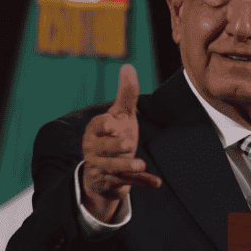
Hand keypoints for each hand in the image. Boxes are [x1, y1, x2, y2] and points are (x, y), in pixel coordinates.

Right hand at [81, 64, 161, 221]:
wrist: (104, 170)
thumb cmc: (113, 135)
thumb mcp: (121, 115)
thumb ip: (126, 94)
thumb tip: (128, 66)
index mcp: (95, 130)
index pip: (96, 125)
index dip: (105, 124)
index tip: (114, 123)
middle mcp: (94, 150)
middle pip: (101, 148)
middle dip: (114, 147)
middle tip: (129, 144)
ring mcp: (102, 169)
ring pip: (112, 168)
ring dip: (126, 166)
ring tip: (141, 164)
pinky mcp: (112, 183)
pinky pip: (126, 184)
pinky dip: (142, 184)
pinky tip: (157, 183)